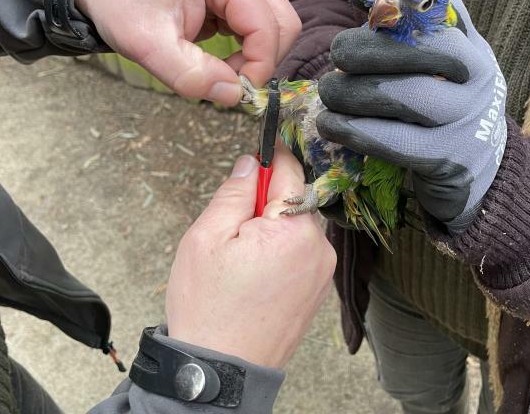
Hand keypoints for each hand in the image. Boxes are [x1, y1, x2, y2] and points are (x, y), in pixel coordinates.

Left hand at [76, 0, 300, 103]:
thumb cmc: (119, 4)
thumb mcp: (148, 47)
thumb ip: (191, 75)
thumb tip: (234, 95)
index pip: (266, 25)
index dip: (259, 64)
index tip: (236, 92)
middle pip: (283, 22)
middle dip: (265, 59)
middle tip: (232, 83)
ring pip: (276, 25)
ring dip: (258, 56)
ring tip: (222, 71)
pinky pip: (259, 26)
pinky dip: (248, 50)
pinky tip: (220, 60)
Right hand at [165, 145, 335, 367]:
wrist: (221, 372)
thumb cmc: (209, 309)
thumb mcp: (207, 238)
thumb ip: (233, 193)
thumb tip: (250, 162)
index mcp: (295, 230)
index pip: (289, 170)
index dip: (268, 159)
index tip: (254, 156)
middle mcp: (320, 247)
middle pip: (294, 200)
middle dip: (264, 204)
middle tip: (231, 230)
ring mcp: (322, 272)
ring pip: (296, 227)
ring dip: (271, 230)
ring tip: (239, 262)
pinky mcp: (318, 290)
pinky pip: (300, 253)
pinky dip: (279, 253)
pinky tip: (252, 277)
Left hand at [317, 0, 506, 233]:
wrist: (481, 173)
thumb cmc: (447, 107)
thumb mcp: (445, 65)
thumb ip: (413, 28)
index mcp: (473, 46)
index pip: (439, 5)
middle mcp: (478, 79)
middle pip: (420, 49)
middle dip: (366, 48)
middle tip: (337, 55)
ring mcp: (465, 121)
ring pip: (403, 95)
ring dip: (352, 91)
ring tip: (329, 91)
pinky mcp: (444, 161)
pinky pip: (392, 140)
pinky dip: (354, 129)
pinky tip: (330, 124)